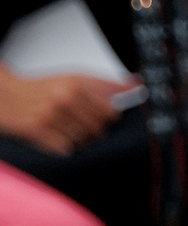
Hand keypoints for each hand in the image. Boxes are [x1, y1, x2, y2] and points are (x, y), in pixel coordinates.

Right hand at [0, 70, 128, 154]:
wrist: (5, 95)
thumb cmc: (41, 87)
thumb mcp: (73, 78)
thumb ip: (105, 84)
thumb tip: (137, 84)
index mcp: (77, 82)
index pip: (111, 109)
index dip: (112, 118)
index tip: (108, 119)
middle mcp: (65, 97)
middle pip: (99, 127)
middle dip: (97, 131)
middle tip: (88, 128)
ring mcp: (51, 115)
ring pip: (83, 139)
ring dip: (81, 141)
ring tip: (71, 132)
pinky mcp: (36, 130)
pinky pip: (65, 148)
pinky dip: (65, 147)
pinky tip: (58, 138)